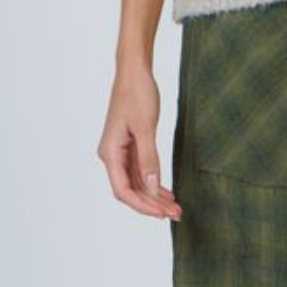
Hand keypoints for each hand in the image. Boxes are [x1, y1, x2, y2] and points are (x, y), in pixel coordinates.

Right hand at [97, 63, 182, 218]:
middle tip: (176, 214)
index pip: (123, 190)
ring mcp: (120, 152)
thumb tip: (151, 188)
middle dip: (152, 205)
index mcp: (109, 153)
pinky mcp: (130, 147)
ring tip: (175, 208)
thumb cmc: (137, 94)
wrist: (134, 72)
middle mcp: (112, 156)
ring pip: (137, 183)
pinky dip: (154, 183)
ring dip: (154, 197)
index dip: (142, 205)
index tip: (162, 214)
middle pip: (130, 190)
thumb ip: (149, 159)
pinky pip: (141, 172)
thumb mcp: (145, 127)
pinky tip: (167, 193)